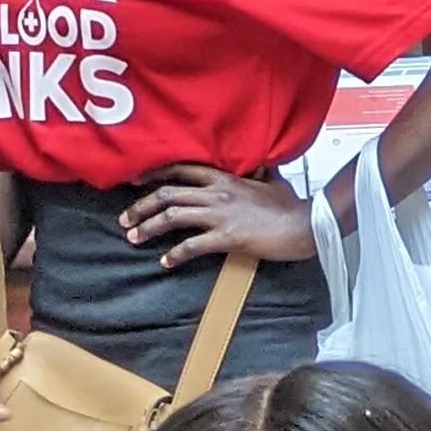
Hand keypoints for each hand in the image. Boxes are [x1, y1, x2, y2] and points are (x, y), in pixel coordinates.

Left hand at [120, 165, 314, 269]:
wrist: (306, 224)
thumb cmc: (292, 206)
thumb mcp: (271, 183)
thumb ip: (257, 176)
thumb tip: (259, 170)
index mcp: (224, 178)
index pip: (180, 169)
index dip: (154, 174)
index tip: (136, 181)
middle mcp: (217, 193)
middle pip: (167, 194)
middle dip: (141, 206)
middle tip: (125, 219)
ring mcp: (220, 215)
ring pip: (173, 216)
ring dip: (149, 227)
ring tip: (134, 238)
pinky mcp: (227, 237)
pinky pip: (192, 245)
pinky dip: (175, 254)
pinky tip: (165, 261)